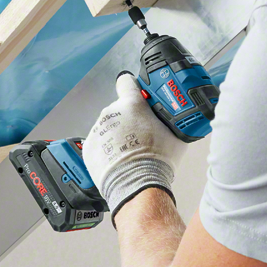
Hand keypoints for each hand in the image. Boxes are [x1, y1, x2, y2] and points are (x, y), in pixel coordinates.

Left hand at [83, 72, 187, 219]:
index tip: (137, 93)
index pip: (127, 81)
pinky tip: (120, 159)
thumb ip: (170, 119)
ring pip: (110, 127)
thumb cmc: (156, 160)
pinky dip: (107, 150)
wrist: (137, 185)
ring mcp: (98, 130)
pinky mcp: (90, 147)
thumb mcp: (174, 135)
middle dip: (129, 118)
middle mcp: (111, 113)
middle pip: (120, 109)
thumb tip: (176, 116)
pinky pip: (100, 143)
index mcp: (132, 105)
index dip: (133, 86)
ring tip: (131, 151)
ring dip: (117, 135)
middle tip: (142, 134)